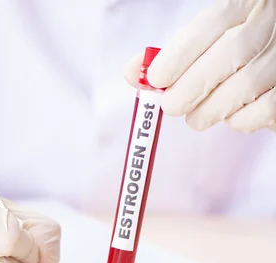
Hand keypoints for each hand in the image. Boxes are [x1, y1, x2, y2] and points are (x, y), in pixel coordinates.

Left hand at [124, 0, 275, 132]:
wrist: (268, 54)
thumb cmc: (228, 49)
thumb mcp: (202, 40)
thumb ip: (167, 55)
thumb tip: (132, 72)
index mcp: (246, 1)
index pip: (214, 20)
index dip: (180, 53)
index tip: (155, 80)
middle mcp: (273, 21)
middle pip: (232, 53)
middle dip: (190, 88)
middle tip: (171, 106)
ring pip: (247, 84)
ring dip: (211, 109)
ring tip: (197, 116)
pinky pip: (265, 109)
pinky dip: (240, 120)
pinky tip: (230, 115)